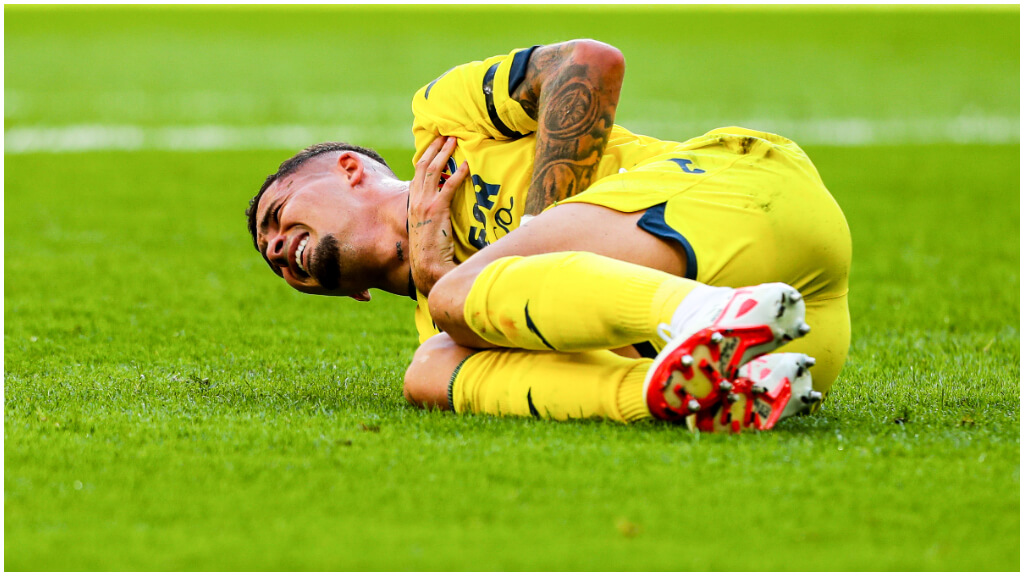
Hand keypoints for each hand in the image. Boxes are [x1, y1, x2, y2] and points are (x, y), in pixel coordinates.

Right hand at [408, 135, 469, 294]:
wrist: (428, 268)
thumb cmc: (430, 252)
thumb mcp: (427, 228)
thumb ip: (433, 215)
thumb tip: (445, 207)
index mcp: (413, 203)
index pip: (418, 173)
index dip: (427, 156)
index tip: (436, 144)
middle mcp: (416, 201)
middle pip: (424, 166)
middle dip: (435, 148)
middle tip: (446, 136)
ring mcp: (425, 205)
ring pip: (434, 171)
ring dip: (445, 154)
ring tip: (455, 142)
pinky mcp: (437, 211)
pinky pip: (448, 187)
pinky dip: (458, 174)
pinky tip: (467, 166)